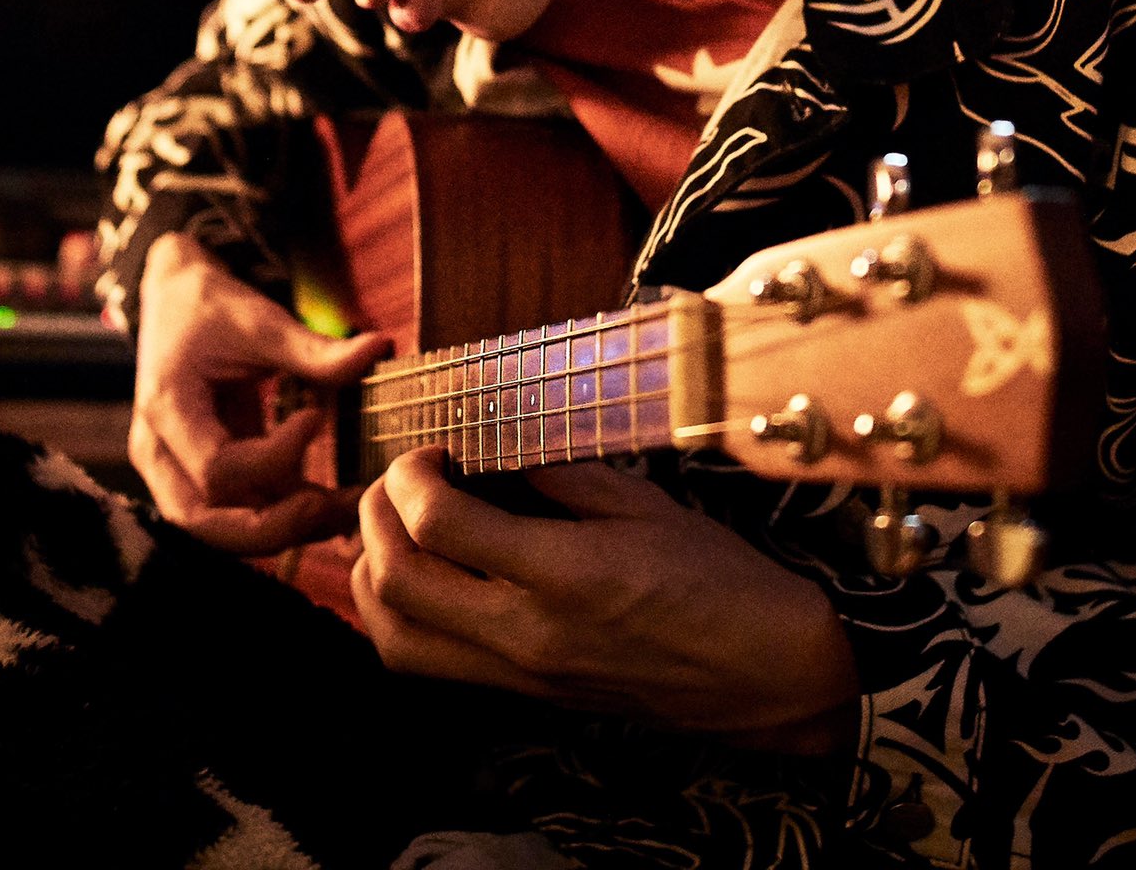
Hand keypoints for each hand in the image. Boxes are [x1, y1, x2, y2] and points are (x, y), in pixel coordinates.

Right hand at [131, 229, 389, 553]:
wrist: (174, 303)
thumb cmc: (210, 308)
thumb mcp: (258, 320)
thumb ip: (313, 348)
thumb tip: (379, 348)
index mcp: (166, 408)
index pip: (216, 467)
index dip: (274, 457)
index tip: (317, 419)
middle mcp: (159, 453)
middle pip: (205, 523)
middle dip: (276, 527)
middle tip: (339, 507)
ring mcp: (174, 472)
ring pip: (221, 530)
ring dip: (286, 528)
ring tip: (347, 508)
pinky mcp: (199, 478)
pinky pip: (236, 514)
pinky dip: (282, 515)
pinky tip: (331, 506)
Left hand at [352, 448, 859, 752]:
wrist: (763, 670)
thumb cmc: (714, 574)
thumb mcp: (639, 499)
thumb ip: (555, 469)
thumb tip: (487, 439)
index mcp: (563, 575)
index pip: (438, 524)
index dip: (412, 474)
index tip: (431, 447)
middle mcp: (527, 634)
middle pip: (398, 580)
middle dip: (375, 514)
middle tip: (400, 477)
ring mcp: (519, 675)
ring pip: (394, 637)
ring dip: (373, 572)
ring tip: (396, 525)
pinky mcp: (522, 696)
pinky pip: (427, 664)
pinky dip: (398, 616)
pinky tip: (423, 573)